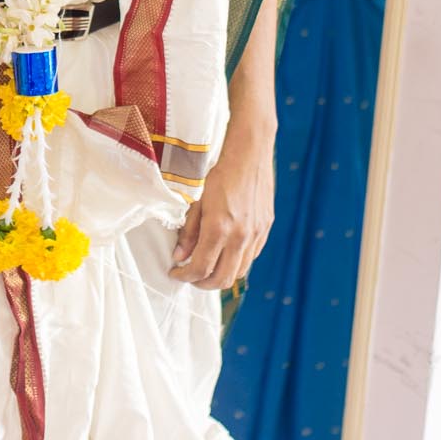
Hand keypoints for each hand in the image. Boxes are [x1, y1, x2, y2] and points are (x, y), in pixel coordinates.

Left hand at [171, 125, 274, 289]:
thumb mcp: (197, 202)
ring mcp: (256, 235)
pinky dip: (235, 263)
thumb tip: (179, 256)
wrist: (249, 156)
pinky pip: (250, 258)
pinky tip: (224, 253)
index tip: (175, 273)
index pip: (200, 268)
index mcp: (219, 228)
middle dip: (202, 283)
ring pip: (238, 273)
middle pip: (222, 279)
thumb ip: (189, 232)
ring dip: (220, 276)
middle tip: (190, 276)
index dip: (185, 276)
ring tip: (206, 267)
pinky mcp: (265, 230)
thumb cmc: (220, 175)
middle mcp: (240, 236)